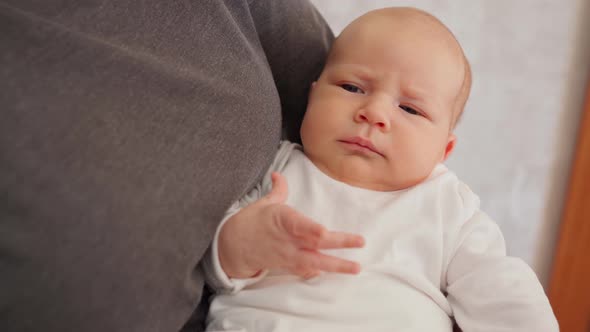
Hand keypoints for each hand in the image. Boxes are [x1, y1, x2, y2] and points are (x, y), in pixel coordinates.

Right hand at [219, 172, 364, 278]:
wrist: (233, 245)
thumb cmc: (252, 221)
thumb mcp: (264, 203)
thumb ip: (278, 189)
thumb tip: (277, 174)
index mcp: (280, 219)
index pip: (296, 224)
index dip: (310, 229)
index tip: (323, 231)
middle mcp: (286, 239)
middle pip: (314, 242)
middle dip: (339, 242)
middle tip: (360, 241)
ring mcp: (288, 255)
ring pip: (314, 261)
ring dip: (336, 265)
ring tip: (356, 267)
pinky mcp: (287, 265)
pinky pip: (305, 270)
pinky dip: (318, 272)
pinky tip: (333, 272)